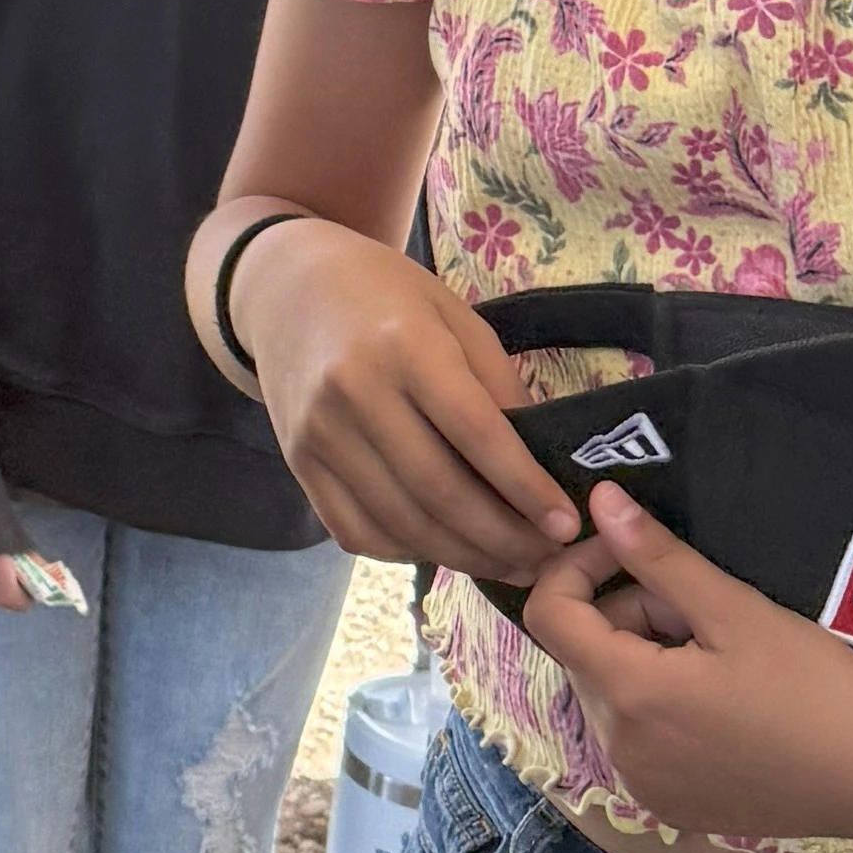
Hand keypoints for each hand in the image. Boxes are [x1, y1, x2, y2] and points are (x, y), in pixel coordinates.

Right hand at [226, 221, 581, 577]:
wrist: (287, 288)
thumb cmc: (387, 297)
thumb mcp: (455, 317)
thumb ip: (498, 386)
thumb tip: (542, 468)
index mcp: (406, 345)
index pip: (475, 434)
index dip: (525, 489)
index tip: (565, 525)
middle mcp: (354, 391)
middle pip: (438, 490)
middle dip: (502, 538)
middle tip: (546, 559)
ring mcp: (318, 432)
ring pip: (399, 522)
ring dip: (462, 556)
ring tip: (508, 564)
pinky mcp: (297, 461)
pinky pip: (355, 530)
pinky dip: (406, 553)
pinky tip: (444, 549)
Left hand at [511, 484, 852, 841]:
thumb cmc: (819, 688)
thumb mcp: (737, 611)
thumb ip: (660, 558)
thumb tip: (600, 501)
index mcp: (629, 696)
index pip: (551, 616)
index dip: (575, 569)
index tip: (623, 548)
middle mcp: (619, 751)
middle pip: (585, 656)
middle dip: (626, 615)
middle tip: (700, 605)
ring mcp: (644, 786)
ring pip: (610, 697)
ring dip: (644, 660)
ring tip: (719, 651)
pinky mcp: (671, 807)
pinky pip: (636, 741)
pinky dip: (659, 708)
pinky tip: (722, 699)